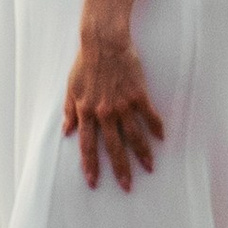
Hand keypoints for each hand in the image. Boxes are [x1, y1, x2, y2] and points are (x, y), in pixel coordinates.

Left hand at [62, 26, 164, 188]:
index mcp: (86, 112)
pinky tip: (162, 139)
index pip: (88, 146)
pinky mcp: (138, 94)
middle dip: (120, 169)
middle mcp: (104, 112)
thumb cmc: (84, 63)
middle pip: (114, 147)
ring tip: (149, 168)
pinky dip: (156, 128)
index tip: (94, 182)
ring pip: (134, 136)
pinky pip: (149, 115)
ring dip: (142, 154)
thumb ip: (69, 112)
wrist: (103, 41)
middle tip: (127, 186)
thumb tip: (65, 132)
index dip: (90, 166)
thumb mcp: (70, 88)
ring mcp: (123, 104)